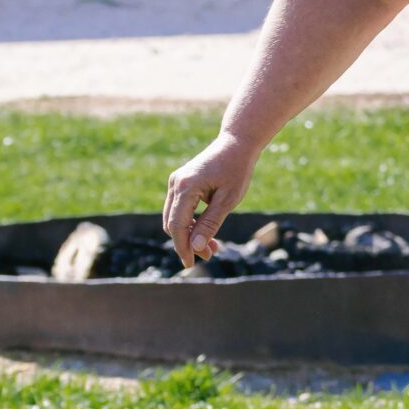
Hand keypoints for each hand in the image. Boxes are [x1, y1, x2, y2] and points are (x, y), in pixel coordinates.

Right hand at [162, 131, 261, 266]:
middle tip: (209, 255)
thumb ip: (210, 224)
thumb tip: (195, 247)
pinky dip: (190, 223)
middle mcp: (175, 184)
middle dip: (187, 243)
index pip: (177, 225)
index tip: (190, 264)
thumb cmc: (236, 170)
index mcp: (185, 187)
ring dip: (189, 234)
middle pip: (172, 223)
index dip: (182, 247)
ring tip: (212, 247)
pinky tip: (206, 232)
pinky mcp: (180, 183)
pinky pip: (179, 209)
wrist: (236, 144)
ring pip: (174, 218)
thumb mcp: (228, 200)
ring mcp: (176, 182)